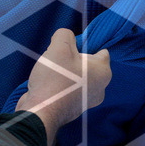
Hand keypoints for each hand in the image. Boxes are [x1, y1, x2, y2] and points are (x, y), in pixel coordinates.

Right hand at [17, 28, 110, 145]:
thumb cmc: (55, 78)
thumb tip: (65, 38)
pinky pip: (70, 90)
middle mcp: (100, 88)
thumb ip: (65, 34)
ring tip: (51, 72)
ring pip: (78, 77)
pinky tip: (48, 84)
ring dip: (66, 72)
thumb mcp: (59, 46)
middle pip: (88, 64)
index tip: (71, 45)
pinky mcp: (74, 109)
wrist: (41, 111)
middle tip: (58, 58)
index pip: (101, 51)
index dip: (86, 45)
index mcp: (103, 71)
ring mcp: (88, 101)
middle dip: (73, 58)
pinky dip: (61, 85)